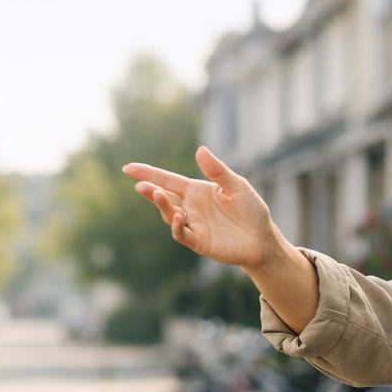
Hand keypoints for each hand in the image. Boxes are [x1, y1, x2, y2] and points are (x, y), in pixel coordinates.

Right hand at [122, 147, 280, 268]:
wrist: (263, 239)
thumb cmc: (251, 210)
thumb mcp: (236, 186)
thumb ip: (217, 171)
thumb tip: (200, 150)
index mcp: (197, 190)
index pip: (168, 179)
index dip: (148, 174)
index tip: (128, 168)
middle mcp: (191, 207)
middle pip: (164, 197)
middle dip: (150, 191)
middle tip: (140, 185)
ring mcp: (193, 225)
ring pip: (169, 215)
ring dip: (162, 205)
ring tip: (158, 193)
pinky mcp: (198, 242)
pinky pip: (182, 234)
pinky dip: (177, 226)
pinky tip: (178, 216)